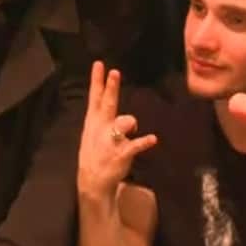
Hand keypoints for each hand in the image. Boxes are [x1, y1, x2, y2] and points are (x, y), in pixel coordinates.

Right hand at [77, 62, 156, 202]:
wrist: (93, 181)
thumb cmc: (95, 152)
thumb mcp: (92, 131)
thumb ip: (101, 113)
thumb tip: (107, 93)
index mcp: (94, 121)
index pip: (95, 97)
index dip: (97, 80)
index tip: (100, 64)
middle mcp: (101, 128)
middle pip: (107, 104)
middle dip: (111, 88)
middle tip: (114, 72)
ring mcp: (110, 141)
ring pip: (124, 122)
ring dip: (130, 122)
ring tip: (132, 128)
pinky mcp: (121, 154)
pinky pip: (135, 145)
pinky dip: (144, 142)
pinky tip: (153, 139)